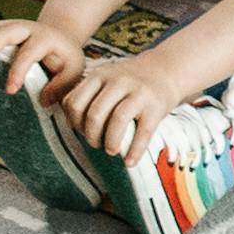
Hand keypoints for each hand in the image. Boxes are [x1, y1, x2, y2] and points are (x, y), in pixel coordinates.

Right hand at [0, 14, 72, 86]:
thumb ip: (62, 86)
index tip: (9, 90)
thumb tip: (43, 101)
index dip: (18, 70)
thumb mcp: (73, 71)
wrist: (59, 36)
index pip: (29, 52)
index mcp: (45, 38)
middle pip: (4, 31)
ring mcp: (9, 26)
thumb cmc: (65, 58)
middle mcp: (25, 28)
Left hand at [58, 43, 184, 159]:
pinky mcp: (156, 107)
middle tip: (95, 144)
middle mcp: (119, 81)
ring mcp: (139, 93)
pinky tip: (129, 162)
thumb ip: (86, 94)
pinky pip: (143, 132)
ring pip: (118, 120)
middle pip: (95, 114)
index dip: (74, 122)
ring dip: (110, 143)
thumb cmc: (128, 83)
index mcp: (100, 76)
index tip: (81, 131)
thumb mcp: (105, 78)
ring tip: (111, 151)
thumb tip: (67, 122)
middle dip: (91, 136)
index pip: (75, 102)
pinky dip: (134, 151)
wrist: (166, 71)